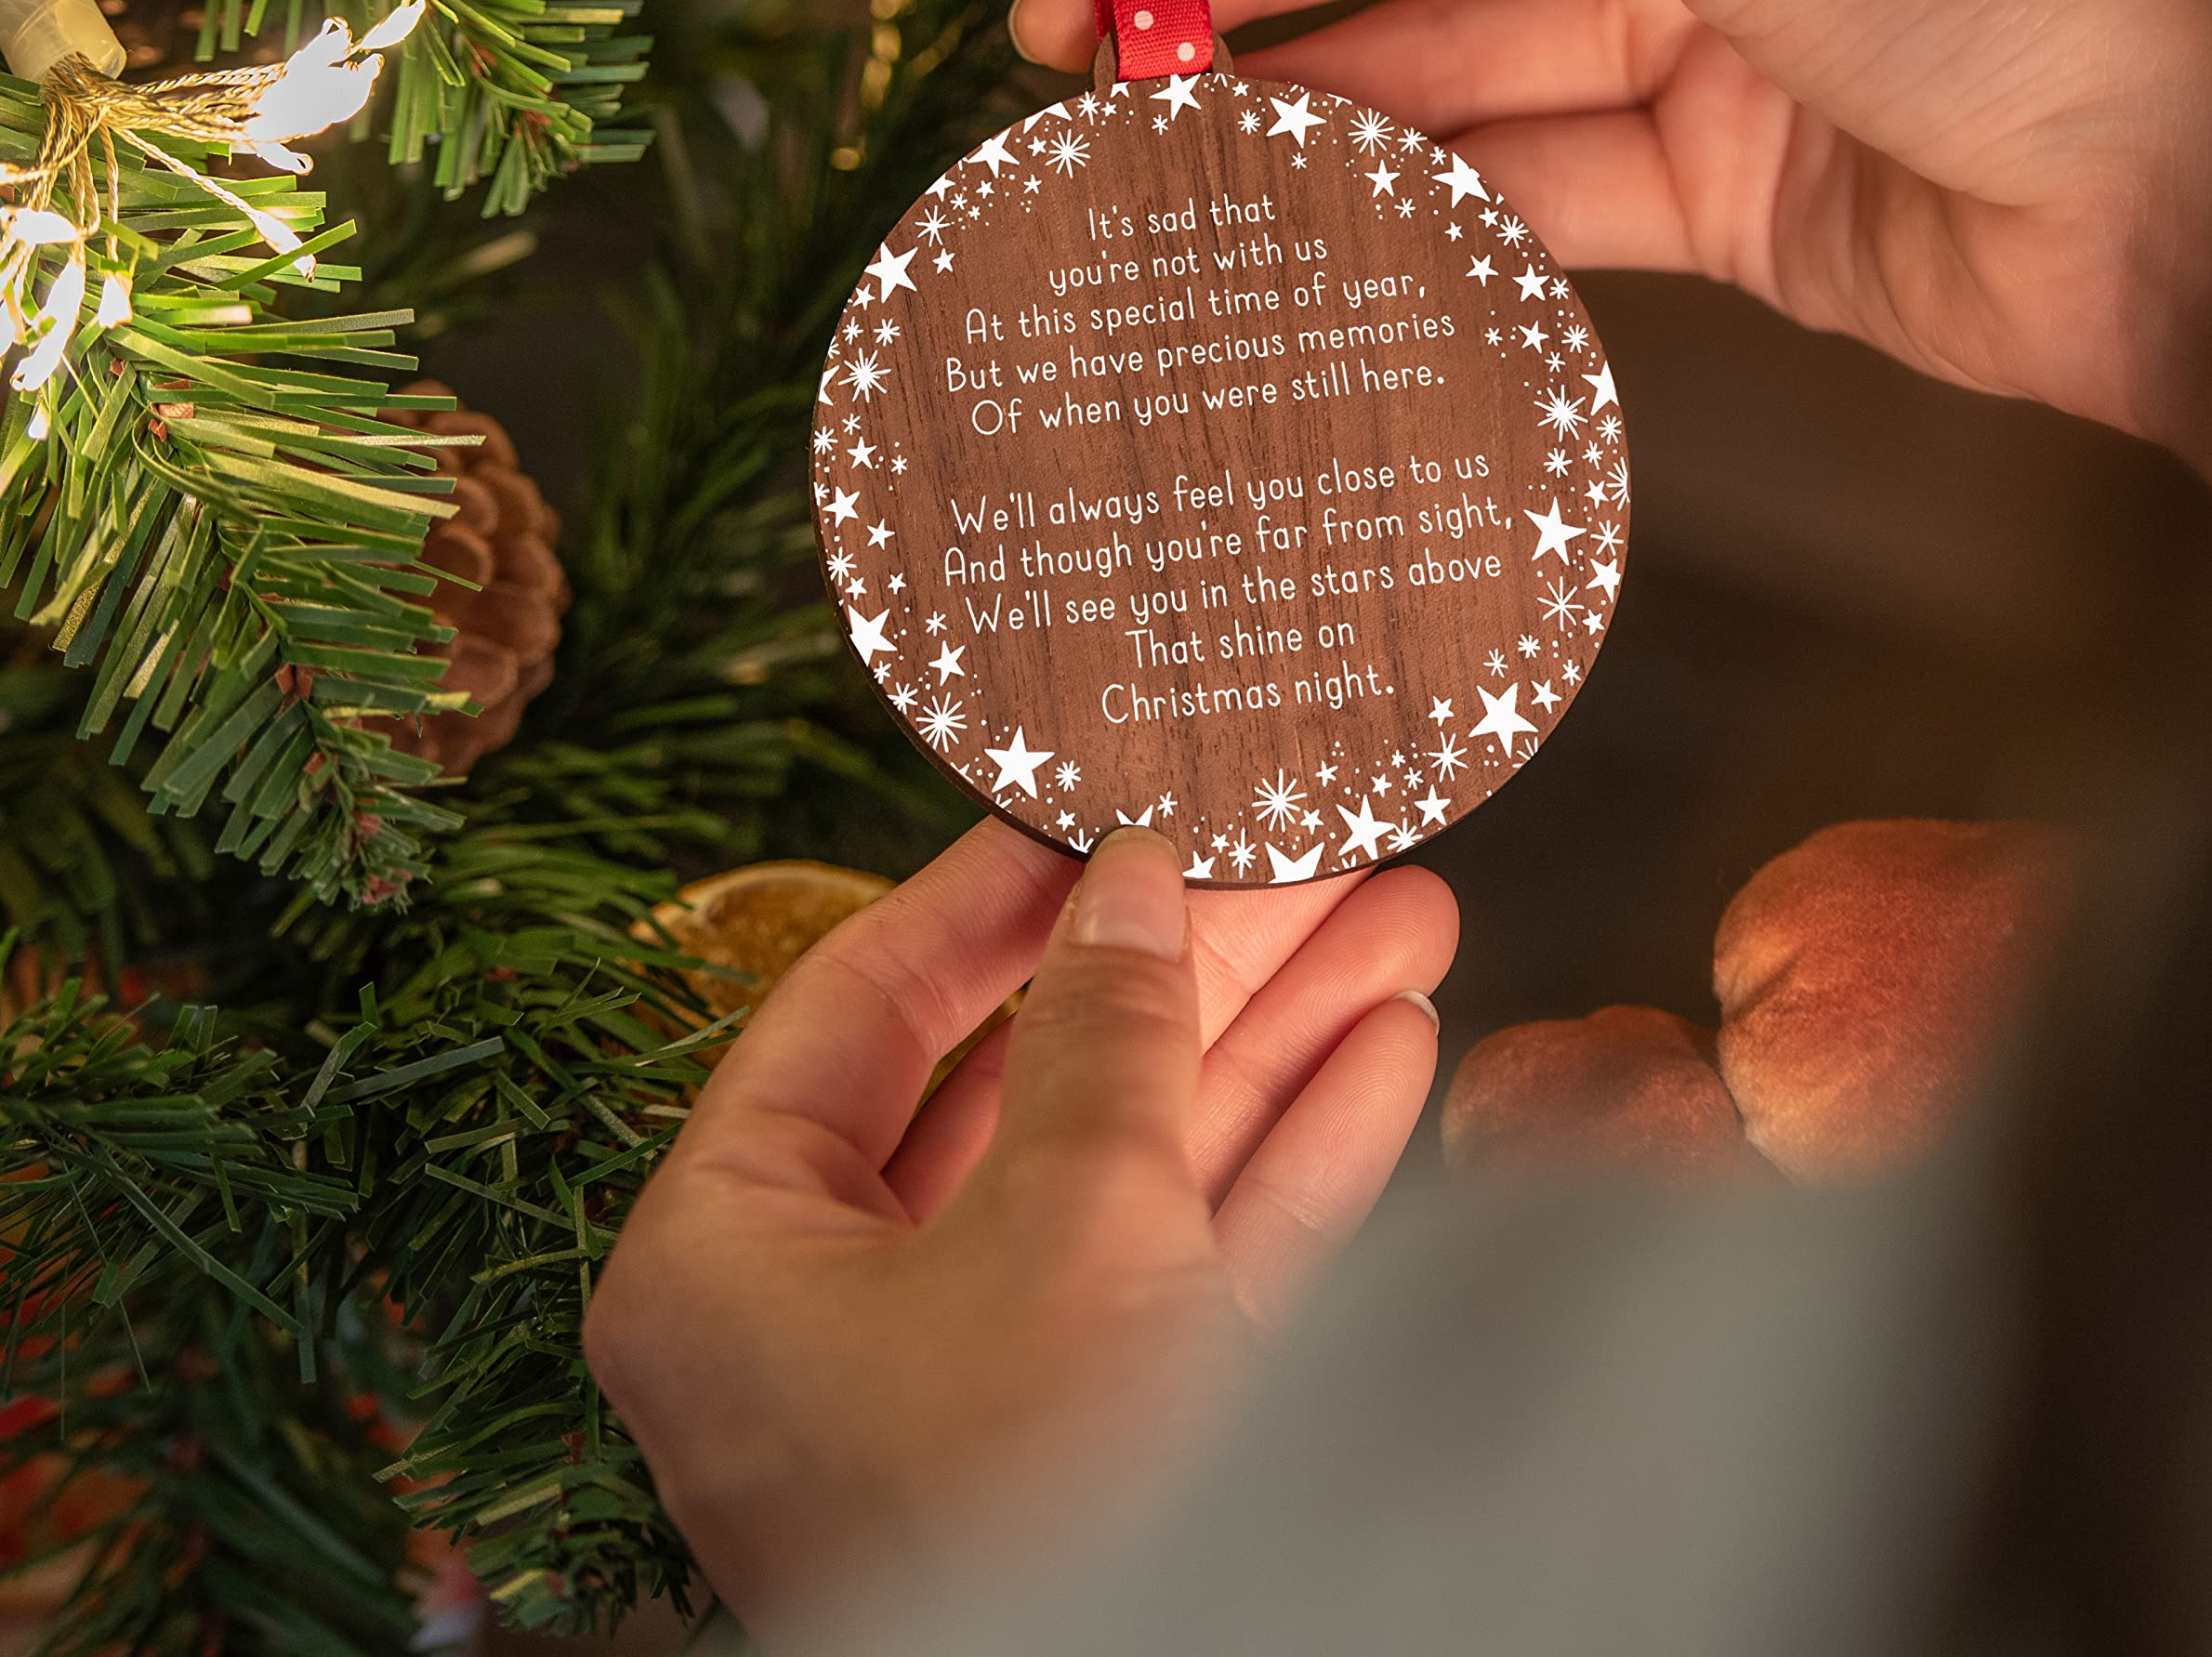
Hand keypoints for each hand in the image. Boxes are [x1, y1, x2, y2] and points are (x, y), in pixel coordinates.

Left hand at [585, 822, 1453, 1626]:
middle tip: (1299, 848)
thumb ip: (1105, 1029)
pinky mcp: (1102, 1434)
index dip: (994, 890)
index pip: (859, 1006)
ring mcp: (981, 1376)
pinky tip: (1389, 1051)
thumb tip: (1133, 878)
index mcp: (733, 1256)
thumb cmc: (1032, 1494)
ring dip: (1275, 1039)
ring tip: (1397, 913)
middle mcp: (842, 1312)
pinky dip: (1289, 1161)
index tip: (1094, 797)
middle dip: (1194, 959)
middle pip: (1030, 1073)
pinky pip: (1186, 1262)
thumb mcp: (1065, 1222)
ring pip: (1134, 1158)